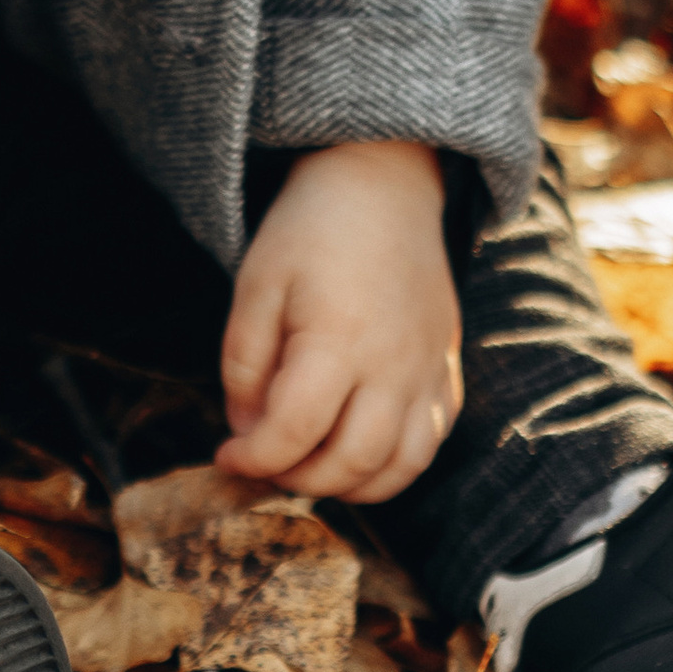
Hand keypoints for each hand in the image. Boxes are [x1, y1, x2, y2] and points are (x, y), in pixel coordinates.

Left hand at [216, 142, 461, 503]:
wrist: (382, 184)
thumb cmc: (309, 229)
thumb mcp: (256, 285)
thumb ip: (244, 366)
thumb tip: (247, 431)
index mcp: (336, 341)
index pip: (293, 433)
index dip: (252, 458)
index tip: (226, 455)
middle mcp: (392, 366)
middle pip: (350, 462)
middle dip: (297, 479)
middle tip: (266, 464)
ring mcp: (427, 370)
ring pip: (400, 467)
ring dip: (350, 486)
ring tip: (310, 466)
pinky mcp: (446, 367)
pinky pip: (432, 441)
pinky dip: (395, 466)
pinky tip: (358, 452)